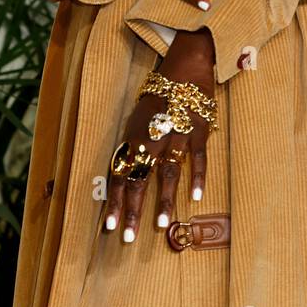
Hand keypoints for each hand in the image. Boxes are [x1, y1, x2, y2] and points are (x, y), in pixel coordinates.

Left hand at [104, 31, 215, 242]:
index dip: (113, 201)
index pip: (118, 174)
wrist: (184, 69)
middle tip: (128, 237)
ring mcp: (175, 135)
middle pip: (138, 179)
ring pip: (167, 173)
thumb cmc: (159, 98)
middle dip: (132, 210)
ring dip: (163, 201)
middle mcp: (151, 139)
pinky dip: (197, 178)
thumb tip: (123, 177)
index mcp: (133, 137)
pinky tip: (195, 199)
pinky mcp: (197, 131)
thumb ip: (133, 148)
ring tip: (161, 225)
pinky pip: (197, 159)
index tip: (109, 227)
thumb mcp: (138, 121)